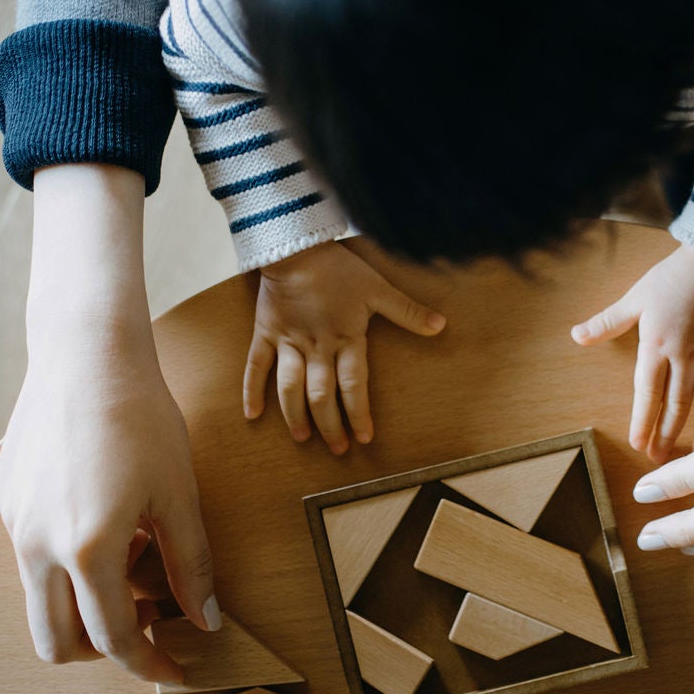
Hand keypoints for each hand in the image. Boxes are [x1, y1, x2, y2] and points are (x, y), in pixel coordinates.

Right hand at [0, 163, 218, 681]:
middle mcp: (37, 546)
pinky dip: (65, 561)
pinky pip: (30, 554)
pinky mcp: (4, 500)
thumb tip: (205, 621)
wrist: (86, 353)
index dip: (149, 665)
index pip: (114, 640)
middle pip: (56, 643)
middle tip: (144, 624)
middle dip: (100, 651)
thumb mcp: (179, 494)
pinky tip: (103, 518)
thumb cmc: (142, 417)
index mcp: (88, 550)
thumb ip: (192, 565)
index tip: (174, 670)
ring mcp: (13, 524)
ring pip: (39, 601)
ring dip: (83, 603)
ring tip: (130, 557)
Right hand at [244, 241, 445, 453]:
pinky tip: (251, 415)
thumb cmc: (339, 267)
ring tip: (303, 438)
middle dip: (330, 424)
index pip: (354, 386)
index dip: (359, 413)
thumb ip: (407, 311)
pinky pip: (255, 366)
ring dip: (295, 416)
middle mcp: (315, 347)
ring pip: (289, 388)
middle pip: (321, 395)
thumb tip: (441, 326)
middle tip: (338, 448)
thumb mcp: (378, 288)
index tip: (365, 438)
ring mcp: (288, 342)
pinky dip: (252, 391)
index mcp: (345, 339)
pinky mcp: (266, 332)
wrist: (296, 245)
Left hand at [572, 244, 693, 462]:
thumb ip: (607, 322)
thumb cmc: (674, 277)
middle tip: (661, 462)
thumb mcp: (635, 297)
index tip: (638, 446)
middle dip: (667, 437)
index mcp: (656, 347)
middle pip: (675, 407)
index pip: (646, 395)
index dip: (642, 423)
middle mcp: (685, 358)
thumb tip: (576, 335)